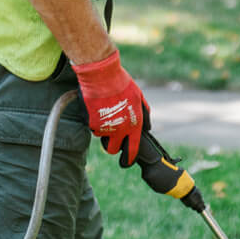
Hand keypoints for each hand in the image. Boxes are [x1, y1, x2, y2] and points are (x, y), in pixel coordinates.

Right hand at [72, 50, 148, 166]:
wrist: (102, 75)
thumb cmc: (122, 83)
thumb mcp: (139, 97)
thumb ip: (144, 114)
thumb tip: (147, 127)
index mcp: (133, 124)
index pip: (132, 149)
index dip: (129, 159)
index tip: (126, 162)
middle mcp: (119, 129)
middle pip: (113, 149)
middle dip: (112, 146)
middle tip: (111, 138)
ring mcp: (105, 127)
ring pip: (102, 136)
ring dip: (103, 129)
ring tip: (105, 111)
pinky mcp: (92, 123)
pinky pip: (93, 127)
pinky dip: (94, 120)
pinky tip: (97, 107)